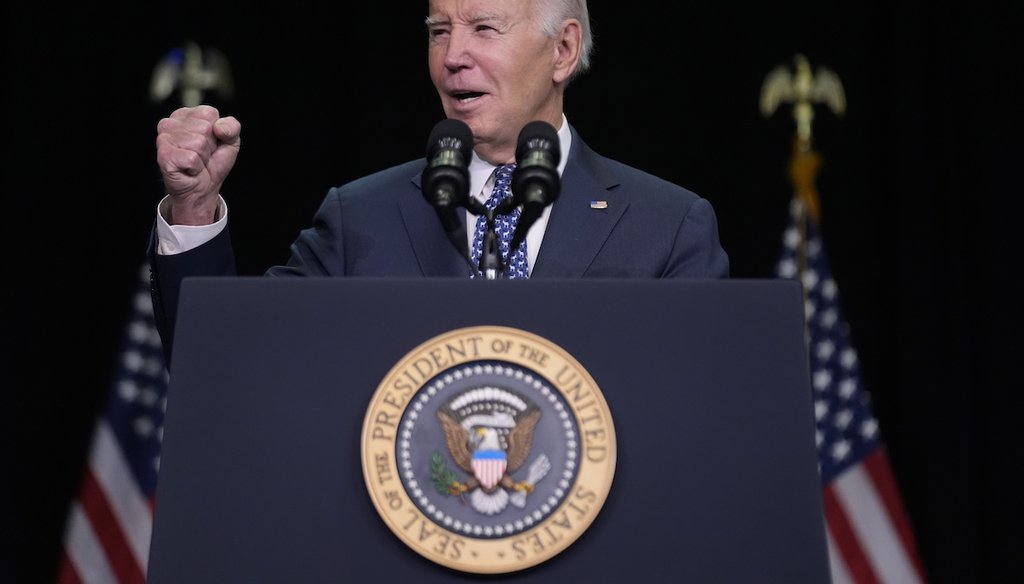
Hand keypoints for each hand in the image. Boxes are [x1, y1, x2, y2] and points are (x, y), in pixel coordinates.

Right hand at [155, 105, 240, 224]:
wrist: (203, 188)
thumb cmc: (213, 163)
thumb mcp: (231, 142)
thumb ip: (232, 127)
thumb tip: (219, 127)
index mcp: (185, 114)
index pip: (209, 113)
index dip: (217, 133)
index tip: (210, 144)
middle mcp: (170, 123)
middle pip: (205, 128)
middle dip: (209, 146)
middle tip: (202, 155)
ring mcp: (164, 138)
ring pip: (198, 143)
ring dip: (202, 157)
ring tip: (195, 162)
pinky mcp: (164, 155)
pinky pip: (191, 158)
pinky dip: (196, 167)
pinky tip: (188, 169)